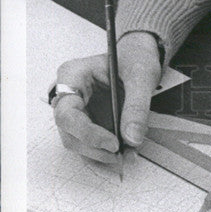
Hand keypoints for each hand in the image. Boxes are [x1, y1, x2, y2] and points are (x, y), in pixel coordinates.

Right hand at [52, 31, 161, 162]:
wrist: (139, 57)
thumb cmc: (135, 58)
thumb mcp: (141, 75)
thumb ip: (137, 106)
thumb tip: (131, 138)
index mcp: (73, 75)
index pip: (67, 113)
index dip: (87, 133)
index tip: (113, 143)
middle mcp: (68, 95)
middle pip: (70, 132)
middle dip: (96, 148)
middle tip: (123, 154)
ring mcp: (76, 110)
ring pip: (78, 142)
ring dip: (101, 153)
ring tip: (129, 153)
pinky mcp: (86, 121)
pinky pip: (90, 142)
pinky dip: (106, 151)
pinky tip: (125, 151)